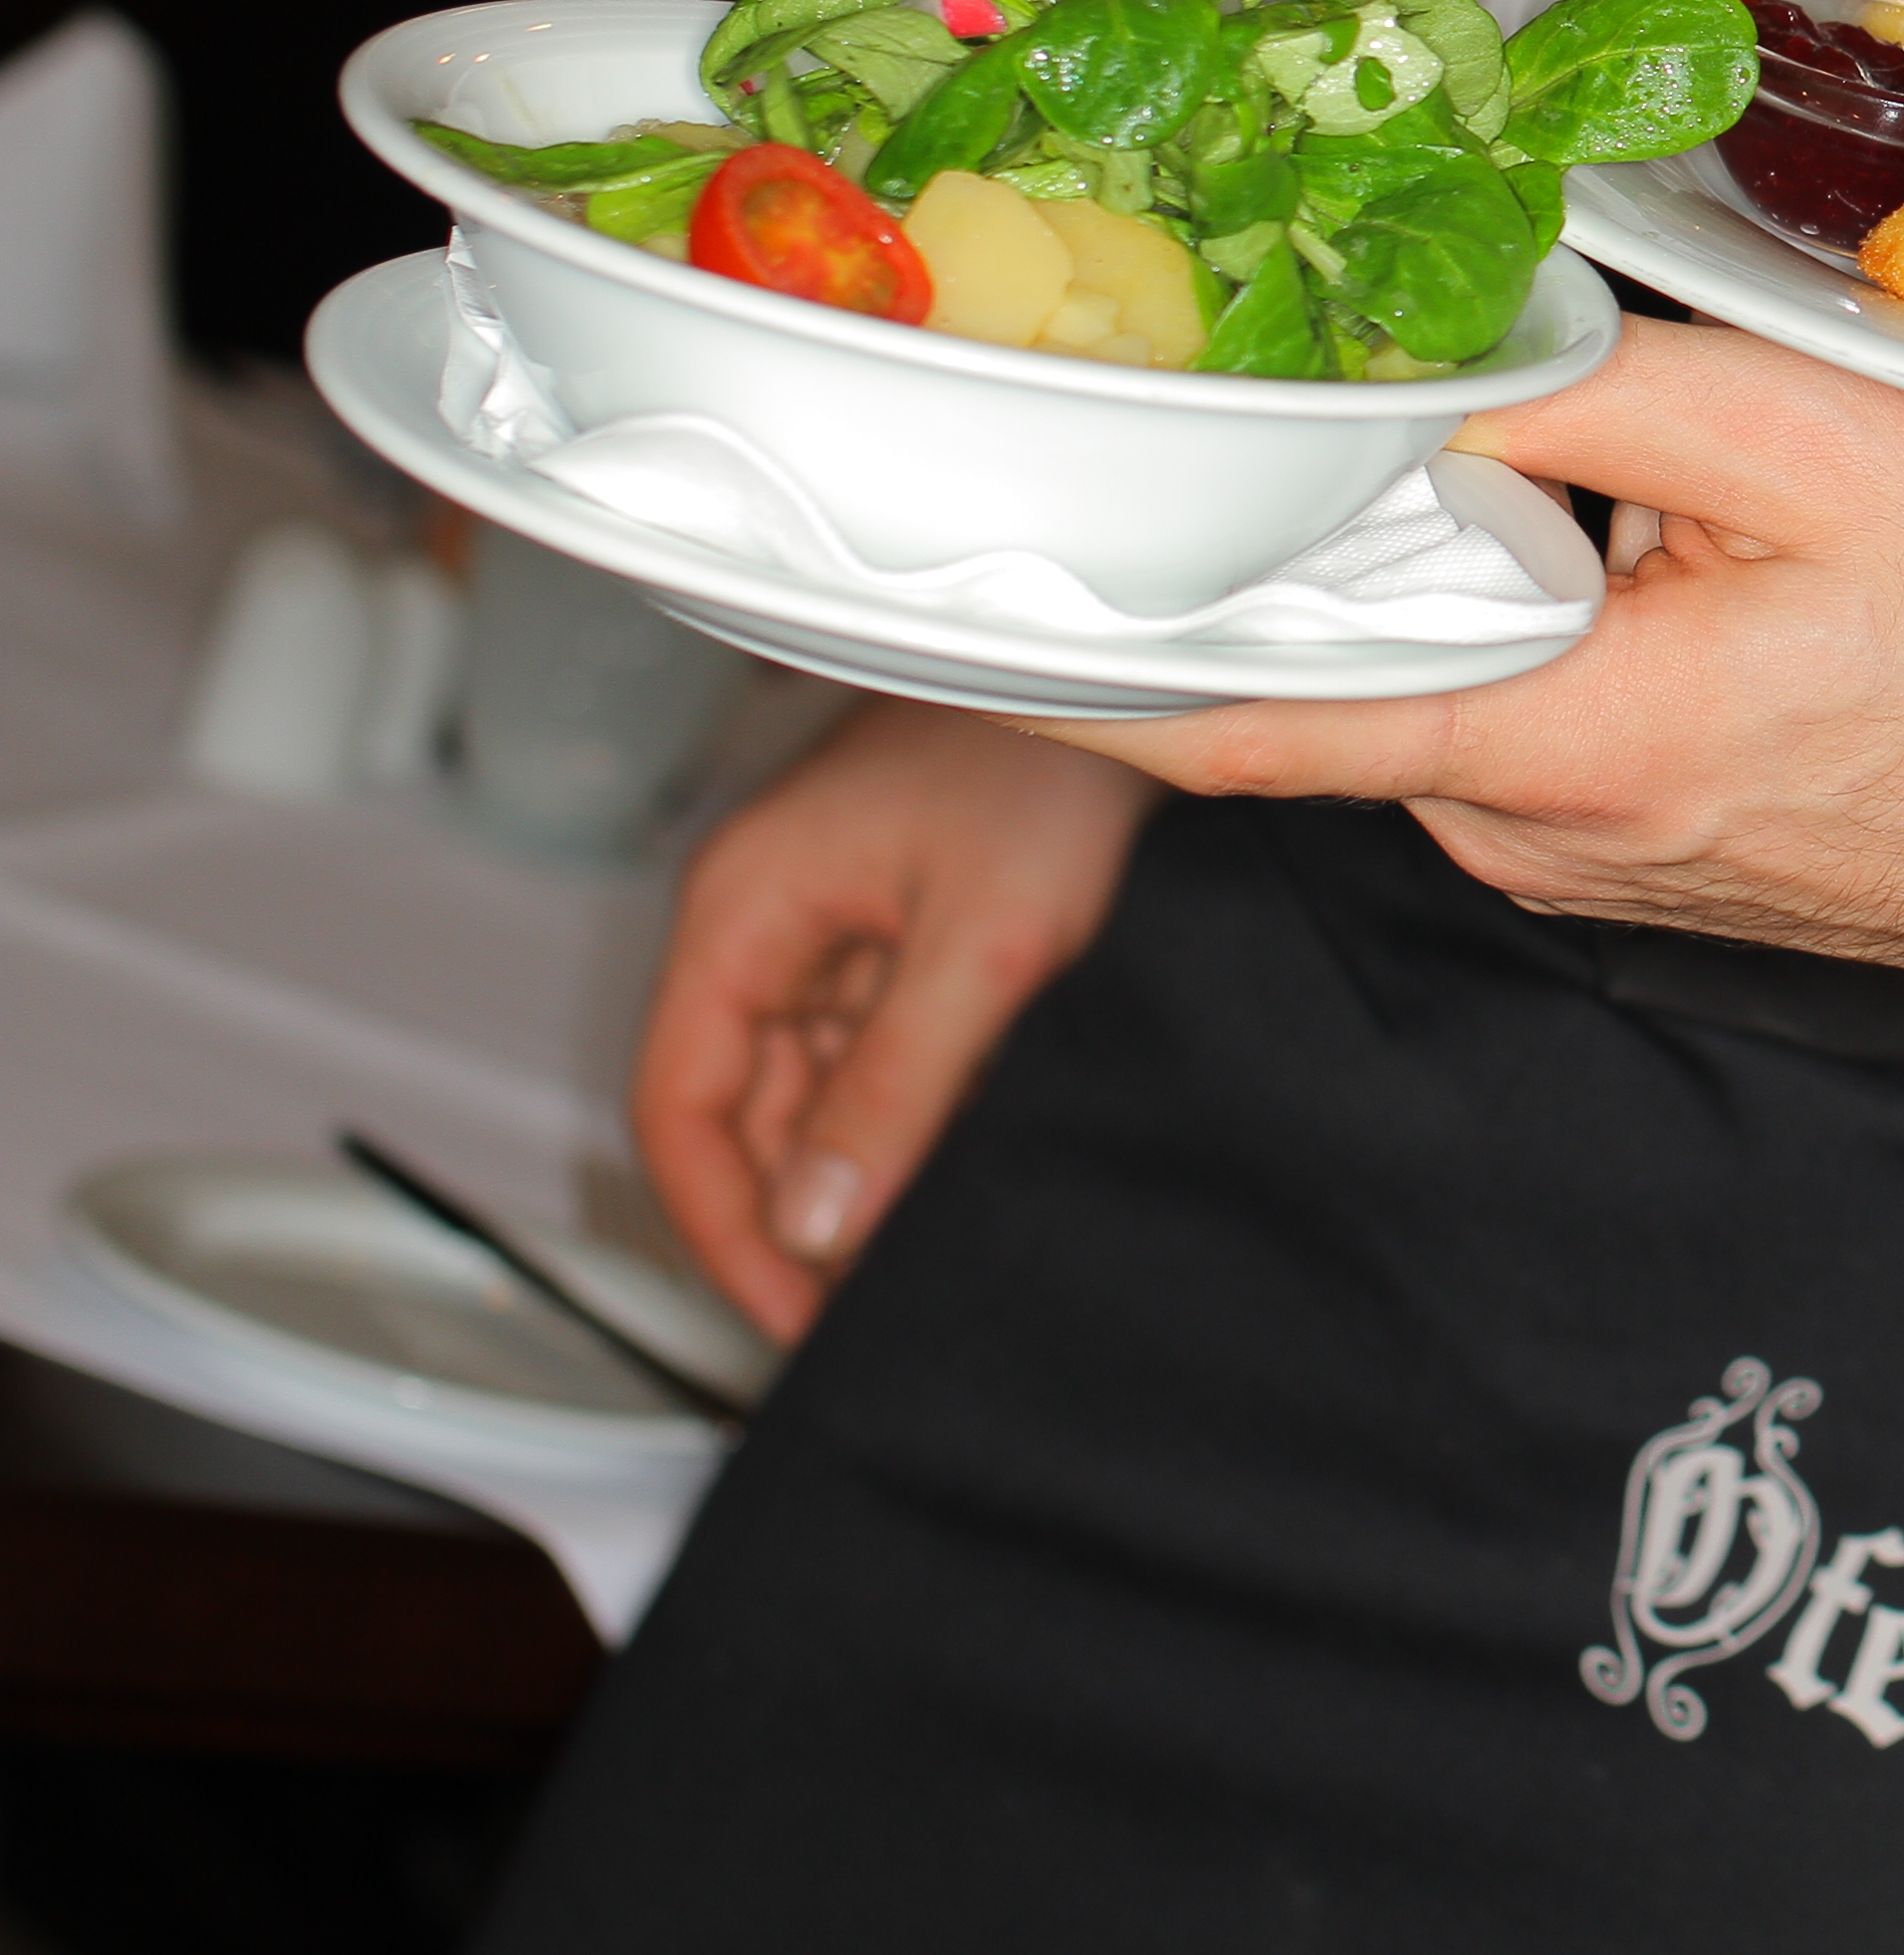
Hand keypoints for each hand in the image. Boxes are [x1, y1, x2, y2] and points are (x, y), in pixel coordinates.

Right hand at [632, 695, 1153, 1341]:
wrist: (1134, 674)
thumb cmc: (1052, 760)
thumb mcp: (985, 943)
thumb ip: (897, 1086)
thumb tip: (818, 1222)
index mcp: (745, 911)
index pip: (679, 1108)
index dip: (722, 1229)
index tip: (791, 1318)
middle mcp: (769, 916)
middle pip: (740, 1107)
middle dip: (795, 1211)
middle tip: (869, 1307)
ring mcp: (833, 918)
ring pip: (812, 1083)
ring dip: (856, 1165)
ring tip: (920, 1248)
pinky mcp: (899, 920)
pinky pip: (873, 1044)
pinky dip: (905, 1109)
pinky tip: (958, 1156)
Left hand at [1026, 319, 1903, 997]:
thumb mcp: (1819, 447)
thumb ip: (1582, 398)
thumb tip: (1397, 369)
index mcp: (1561, 747)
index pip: (1238, 722)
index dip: (1073, 653)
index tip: (932, 592)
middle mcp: (1541, 842)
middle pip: (1356, 660)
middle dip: (1362, 528)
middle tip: (1414, 393)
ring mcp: (1590, 871)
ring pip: (1460, 682)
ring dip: (1500, 575)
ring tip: (1653, 487)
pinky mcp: (1648, 864)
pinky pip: (1542, 725)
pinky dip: (1569, 630)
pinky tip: (1699, 569)